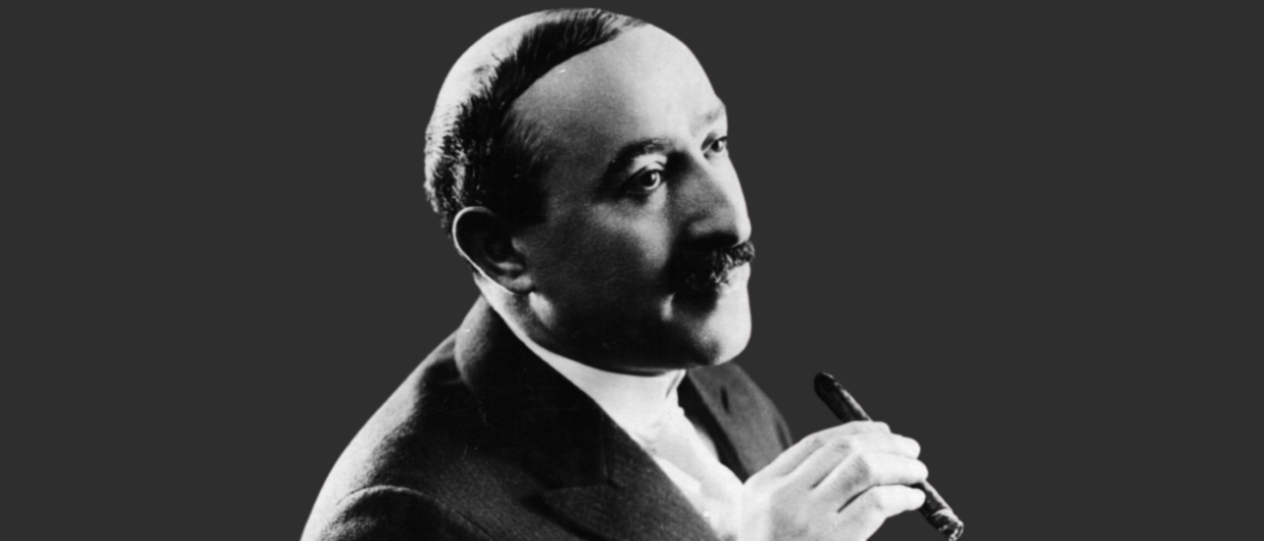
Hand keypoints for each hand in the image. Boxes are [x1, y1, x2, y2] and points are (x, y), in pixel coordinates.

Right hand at [737, 421, 926, 540]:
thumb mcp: (770, 522)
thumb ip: (799, 489)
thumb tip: (866, 456)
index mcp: (764, 487)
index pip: (817, 443)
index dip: (858, 432)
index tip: (885, 432)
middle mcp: (782, 497)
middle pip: (842, 450)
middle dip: (884, 442)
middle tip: (912, 449)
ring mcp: (806, 520)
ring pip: (863, 468)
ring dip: (898, 464)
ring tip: (918, 472)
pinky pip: (876, 502)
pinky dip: (901, 495)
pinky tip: (912, 499)